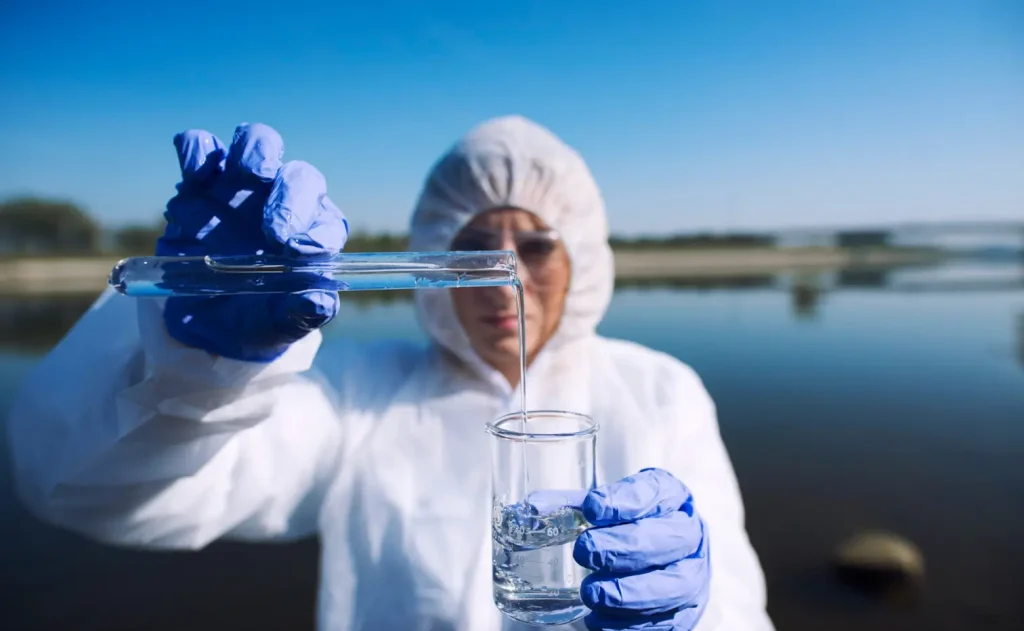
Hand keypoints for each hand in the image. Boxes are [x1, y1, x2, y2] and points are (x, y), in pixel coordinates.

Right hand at [156, 123, 348, 361]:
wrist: (203, 318)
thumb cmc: (255, 317)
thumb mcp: (277, 325)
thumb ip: (300, 313)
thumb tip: (319, 300)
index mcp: (311, 236)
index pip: (327, 223)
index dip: (318, 233)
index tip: (300, 254)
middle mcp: (283, 203)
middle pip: (300, 177)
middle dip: (292, 197)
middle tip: (276, 232)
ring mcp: (241, 187)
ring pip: (259, 142)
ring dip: (258, 151)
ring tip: (251, 173)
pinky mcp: (200, 183)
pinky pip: (200, 148)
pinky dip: (198, 150)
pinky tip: (197, 174)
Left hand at [574, 468, 709, 630]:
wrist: (664, 554)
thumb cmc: (630, 525)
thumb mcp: (604, 507)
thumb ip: (570, 506)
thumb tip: (534, 507)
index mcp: (671, 497)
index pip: (655, 492)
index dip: (624, 501)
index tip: (592, 507)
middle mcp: (690, 533)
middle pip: (668, 539)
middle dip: (622, 548)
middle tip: (584, 551)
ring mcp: (694, 574)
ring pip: (675, 585)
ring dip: (628, 592)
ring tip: (590, 592)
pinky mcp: (687, 612)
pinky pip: (668, 623)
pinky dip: (631, 625)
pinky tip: (600, 620)